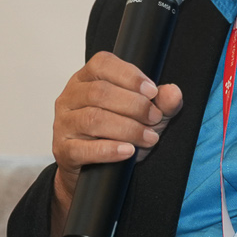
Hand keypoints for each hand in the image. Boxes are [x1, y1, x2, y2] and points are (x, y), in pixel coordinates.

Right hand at [50, 52, 183, 236]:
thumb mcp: (143, 116)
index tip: (152, 91)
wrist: (94, 172)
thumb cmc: (115, 135)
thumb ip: (160, 103)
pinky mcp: (63, 150)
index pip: (102, 64)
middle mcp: (70, 97)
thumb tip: (173, 92)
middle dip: (134, 105)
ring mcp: (64, 123)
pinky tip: (128, 151)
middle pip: (99, 93)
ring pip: (93, 119)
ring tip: (148, 138)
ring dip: (127, 128)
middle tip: (154, 118)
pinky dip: (109, 150)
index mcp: (86, 79)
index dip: (129, 75)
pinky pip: (83, 148)